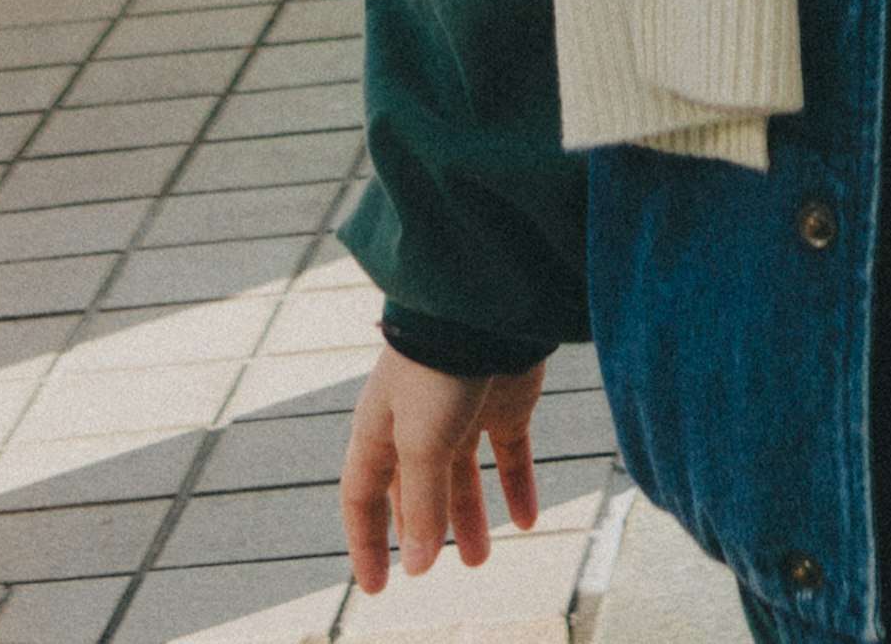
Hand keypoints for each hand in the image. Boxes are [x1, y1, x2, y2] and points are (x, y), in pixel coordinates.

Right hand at [341, 340, 547, 589]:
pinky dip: (517, 486)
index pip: (363, 495)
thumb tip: (419, 568)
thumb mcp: (422, 442)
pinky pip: (509, 454)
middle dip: (423, 531)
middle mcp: (418, 421)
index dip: (366, 541)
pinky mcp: (505, 400)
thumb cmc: (436, 369)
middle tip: (430, 572)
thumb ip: (422, 506)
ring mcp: (463, 410)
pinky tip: (527, 520)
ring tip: (480, 559)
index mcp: (381, 428)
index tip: (377, 586)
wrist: (487, 304)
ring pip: (464, 477)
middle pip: (415, 490)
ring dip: (471, 517)